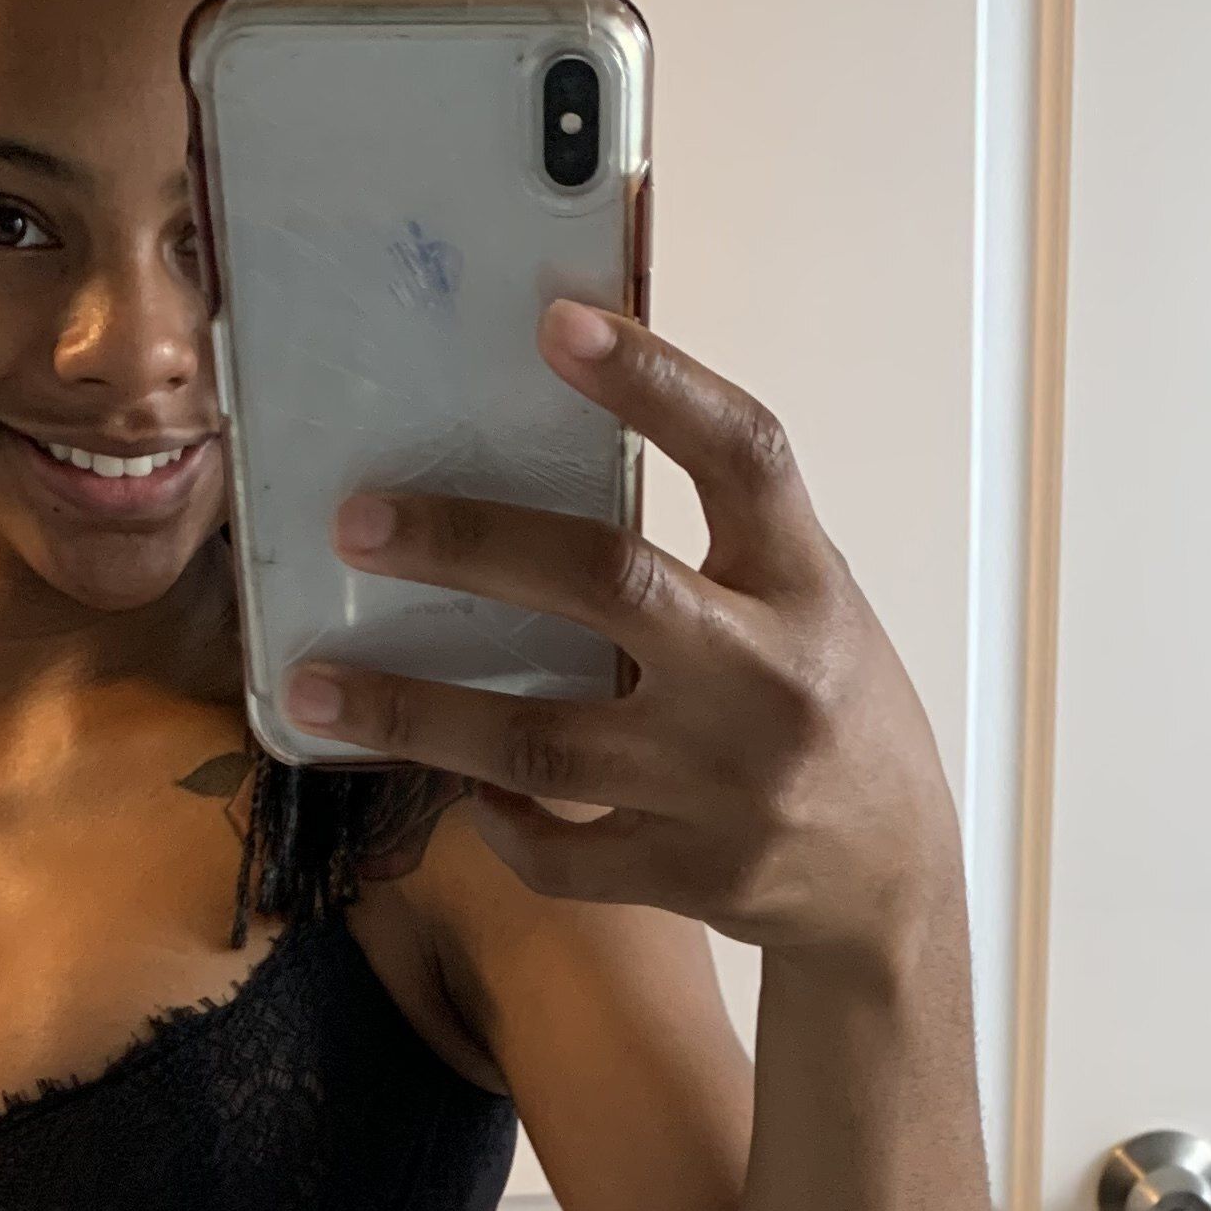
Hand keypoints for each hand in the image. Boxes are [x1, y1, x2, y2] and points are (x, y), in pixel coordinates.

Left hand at [284, 305, 963, 969]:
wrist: (894, 887)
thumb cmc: (834, 717)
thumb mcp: (806, 606)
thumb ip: (717, 542)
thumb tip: (564, 439)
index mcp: (804, 586)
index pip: (743, 454)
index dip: (656, 382)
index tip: (558, 324)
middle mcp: (768, 678)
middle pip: (605, 583)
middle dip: (467, 545)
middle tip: (358, 522)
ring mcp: (723, 785)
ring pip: (539, 740)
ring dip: (413, 710)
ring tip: (315, 681)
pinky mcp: (687, 873)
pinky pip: (557, 850)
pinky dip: (495, 817)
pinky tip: (458, 786)